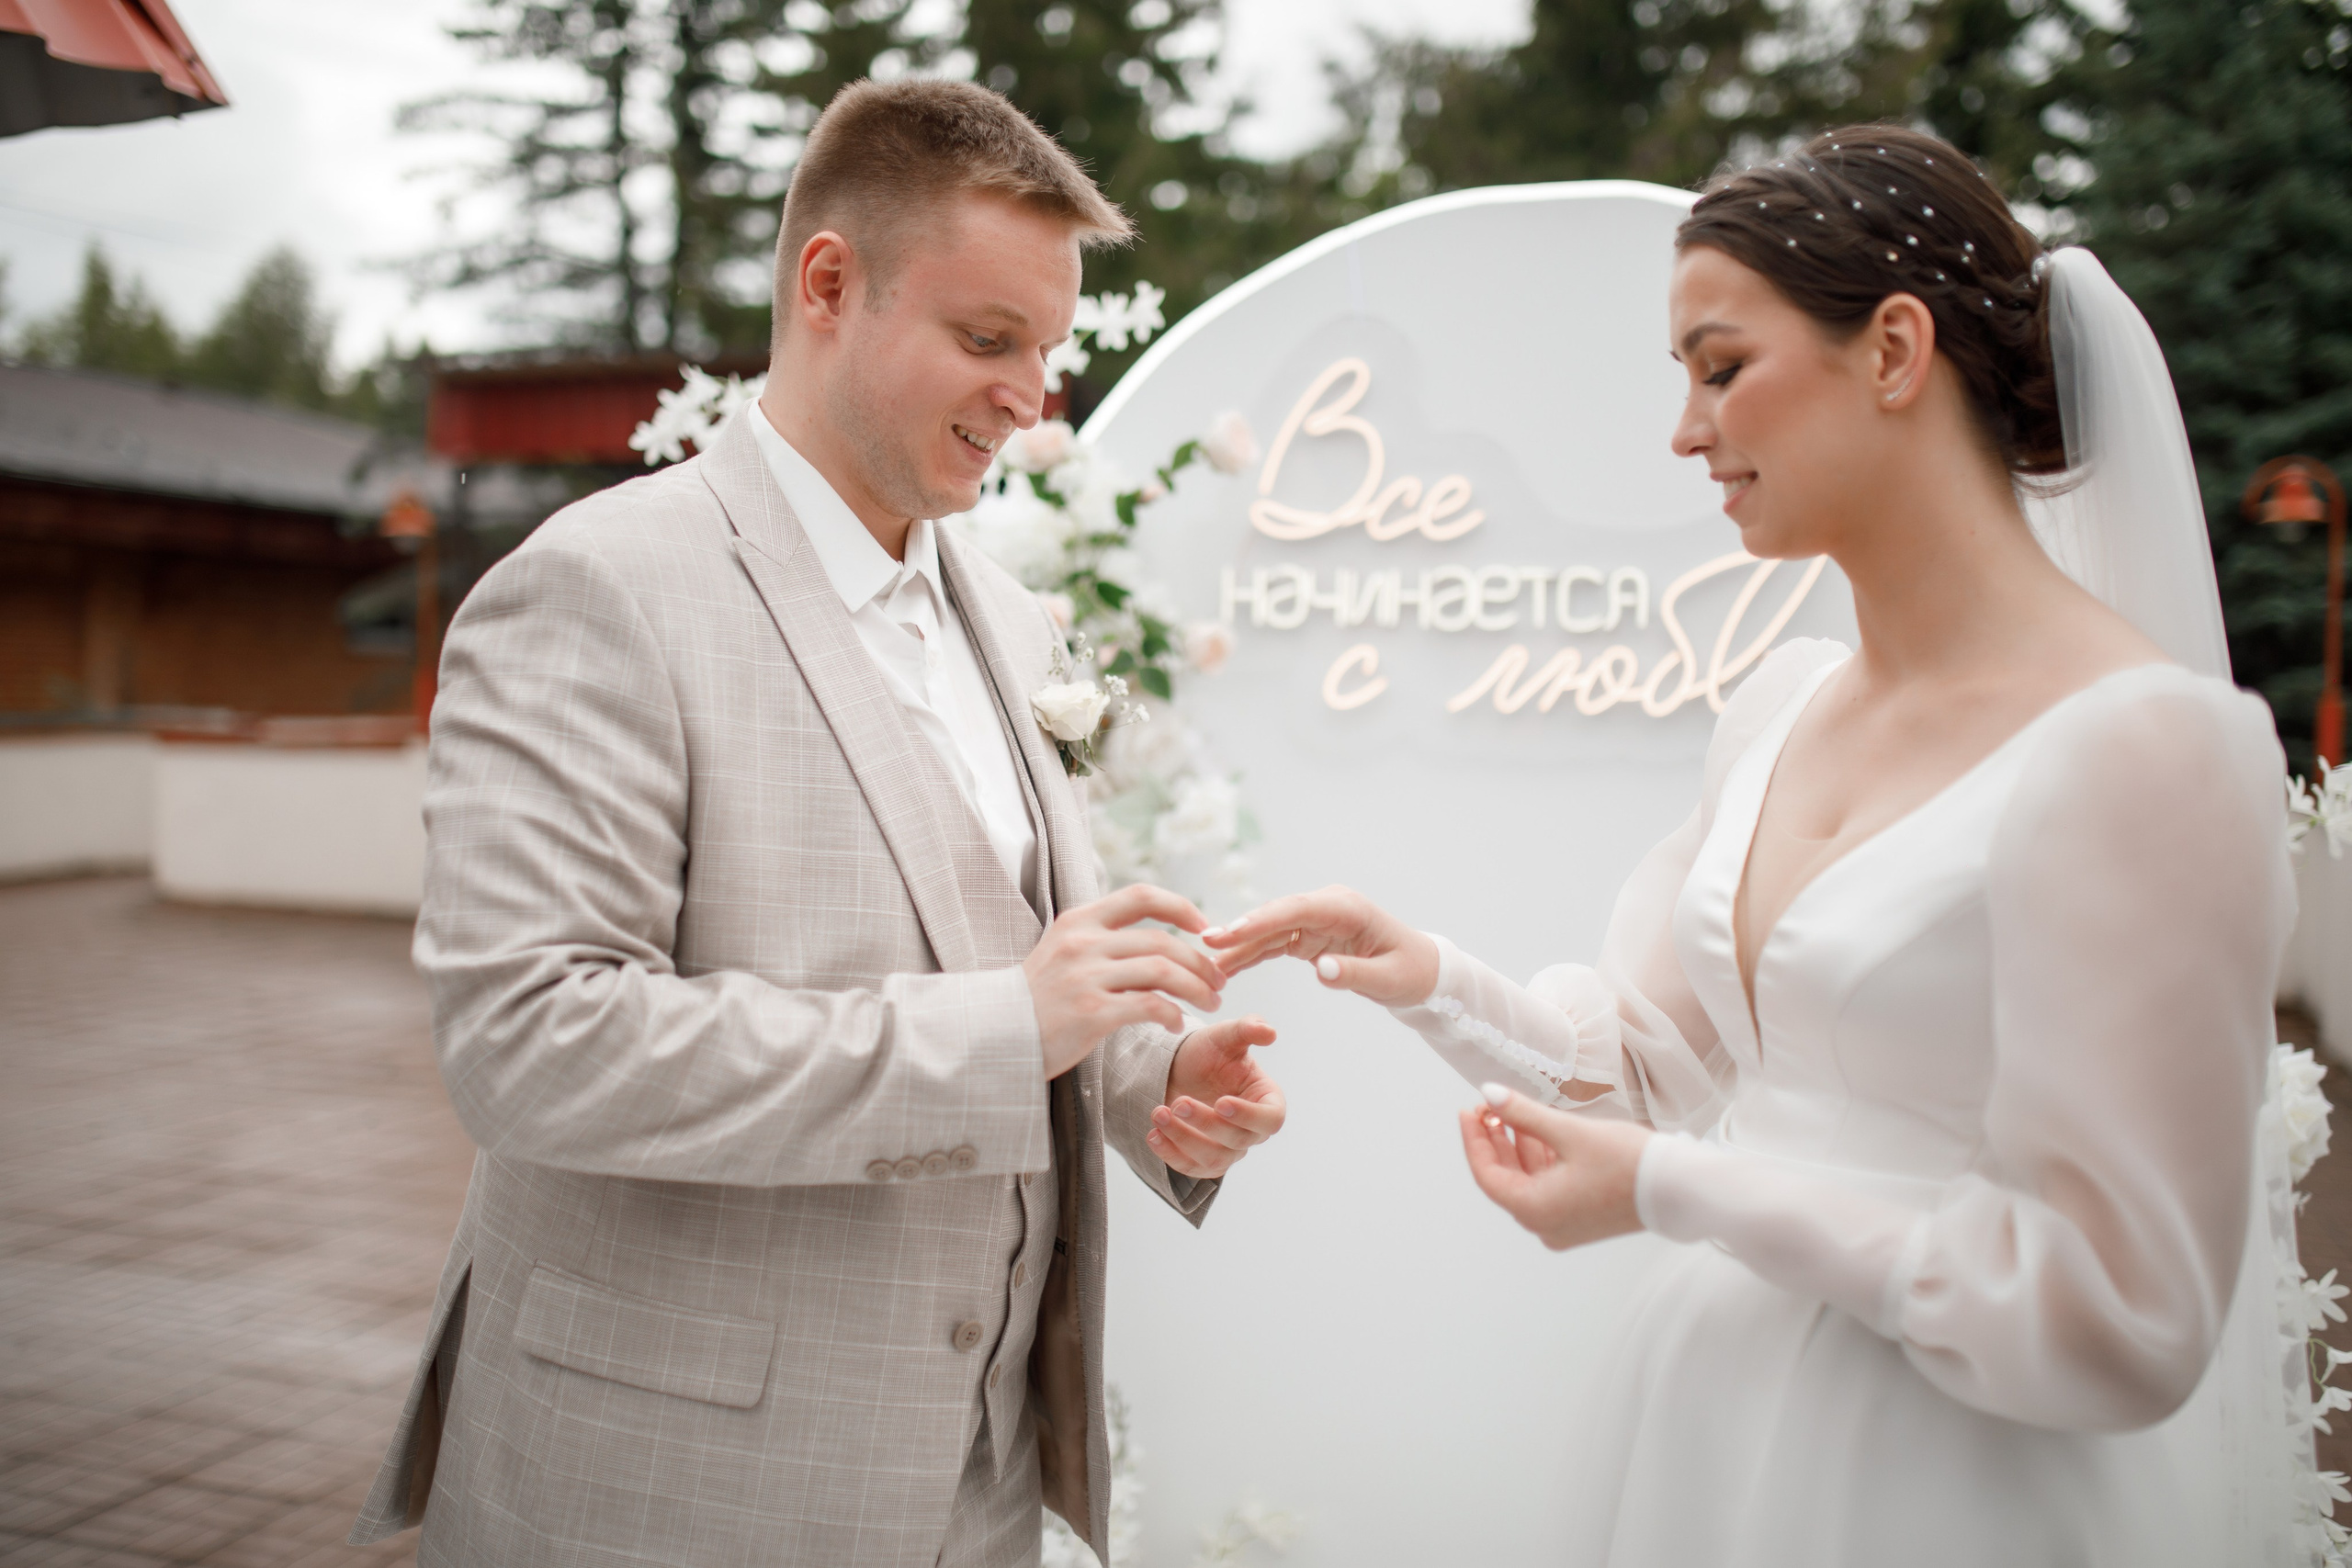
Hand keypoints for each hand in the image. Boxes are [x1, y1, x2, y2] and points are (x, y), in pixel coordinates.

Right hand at [1025, 884, 1225, 1077]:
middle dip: (1200, 961)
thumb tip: (1152, 937)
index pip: (1142, 896)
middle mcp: (1083, 943)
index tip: (1204, 926)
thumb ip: (1100, 938)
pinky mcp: (1091, 1013)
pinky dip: (1173, 1014)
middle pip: (1163, 941)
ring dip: (1197, 988)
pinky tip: (1176, 1024)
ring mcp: (1086, 977)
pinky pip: (1149, 1006)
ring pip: (1163, 972)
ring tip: (1209, 1002)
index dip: (1181, 906)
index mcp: (1079, 921)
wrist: (995, 1035)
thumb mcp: (1061, 951)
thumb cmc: (1037, 1000)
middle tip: (1219, 981)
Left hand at [1149, 1016, 1283, 1178]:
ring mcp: (1228, 1149)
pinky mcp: (1203, 1161)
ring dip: (1184, 1139)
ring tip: (1158, 1113)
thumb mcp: (1226, 1035)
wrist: (1181, 1068)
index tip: (1221, 1103)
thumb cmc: (1211, 1052)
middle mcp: (1252, 1130)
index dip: (1249, 1116)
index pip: (1271, 1119)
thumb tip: (1270, 1032)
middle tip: (1179, 1102)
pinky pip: (1191, 1168)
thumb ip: (1248, 1028)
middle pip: (1238, 1140)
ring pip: (1214, 1158)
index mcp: (1267, 1101)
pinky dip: (1170, 1154)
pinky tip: (1153, 1135)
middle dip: (1206, 1123)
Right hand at [1201, 885, 1438, 1007]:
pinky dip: (1251, 954)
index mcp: (1347, 908)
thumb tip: (1321, 971)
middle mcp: (1326, 907)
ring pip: (1270, 929)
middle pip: (1277, 914)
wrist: (1421, 970)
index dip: (1263, 920)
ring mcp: (1315, 920)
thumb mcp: (1389, 980)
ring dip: (1240, 943)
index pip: (1298, 909)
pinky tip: (1225, 966)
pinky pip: (1274, 943)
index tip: (1233, 933)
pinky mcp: (1309, 936)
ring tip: (1206, 958)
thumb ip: (1354, 974)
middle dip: (1242, 928)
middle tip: (1206, 942)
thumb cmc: (1410, 972)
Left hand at [1458, 1086, 1649, 1250]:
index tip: (1468, 1109)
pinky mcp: (1581, 1219)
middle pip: (1505, 1179)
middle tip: (1488, 1106)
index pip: (1487, 1175)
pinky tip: (1540, 1130)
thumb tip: (1489, 1094)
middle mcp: (1545, 1225)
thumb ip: (1524, 1114)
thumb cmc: (1628, 1162)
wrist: (1681, 1190)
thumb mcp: (1570, 1132)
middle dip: (1495, 1140)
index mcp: (1535, 1211)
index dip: (1473, 1140)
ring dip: (1519, 1147)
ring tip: (1512, 1111)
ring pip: (1528, 1182)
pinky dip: (1541, 1160)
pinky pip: (1549, 1188)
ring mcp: (1564, 1225)